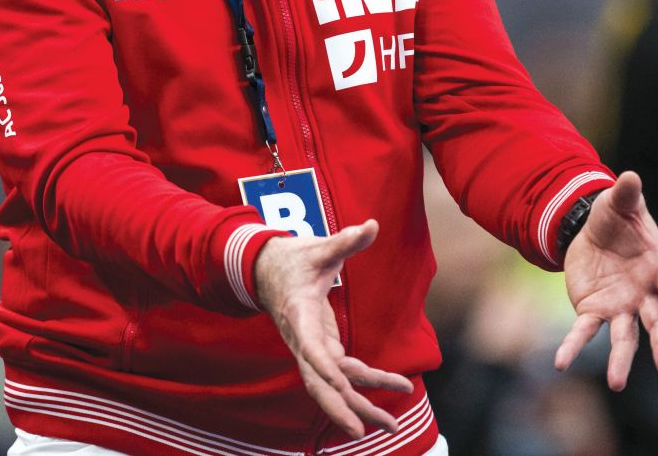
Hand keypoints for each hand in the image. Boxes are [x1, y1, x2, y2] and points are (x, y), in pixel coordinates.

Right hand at [254, 220, 413, 438]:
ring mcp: (311, 348)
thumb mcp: (320, 247)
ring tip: (391, 426)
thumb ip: (346, 240)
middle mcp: (303, 340)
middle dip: (341, 407)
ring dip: (358, 407)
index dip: (324, 366)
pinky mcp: (320, 348)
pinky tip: (388, 396)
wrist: (266, 268)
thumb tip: (372, 225)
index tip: (341, 383)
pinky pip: (341, 374)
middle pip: (319, 382)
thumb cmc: (294, 258)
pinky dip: (362, 387)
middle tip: (363, 432)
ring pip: (332, 387)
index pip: (310, 347)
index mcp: (299, 315)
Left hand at [554, 172, 657, 390]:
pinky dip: (573, 346)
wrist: (592, 233)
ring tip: (616, 383)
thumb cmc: (617, 218)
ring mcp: (621, 307)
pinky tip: (561, 362)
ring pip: (625, 337)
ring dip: (620, 360)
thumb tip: (629, 177)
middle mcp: (644, 294)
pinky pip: (585, 332)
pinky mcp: (594, 311)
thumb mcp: (618, 203)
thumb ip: (626, 194)